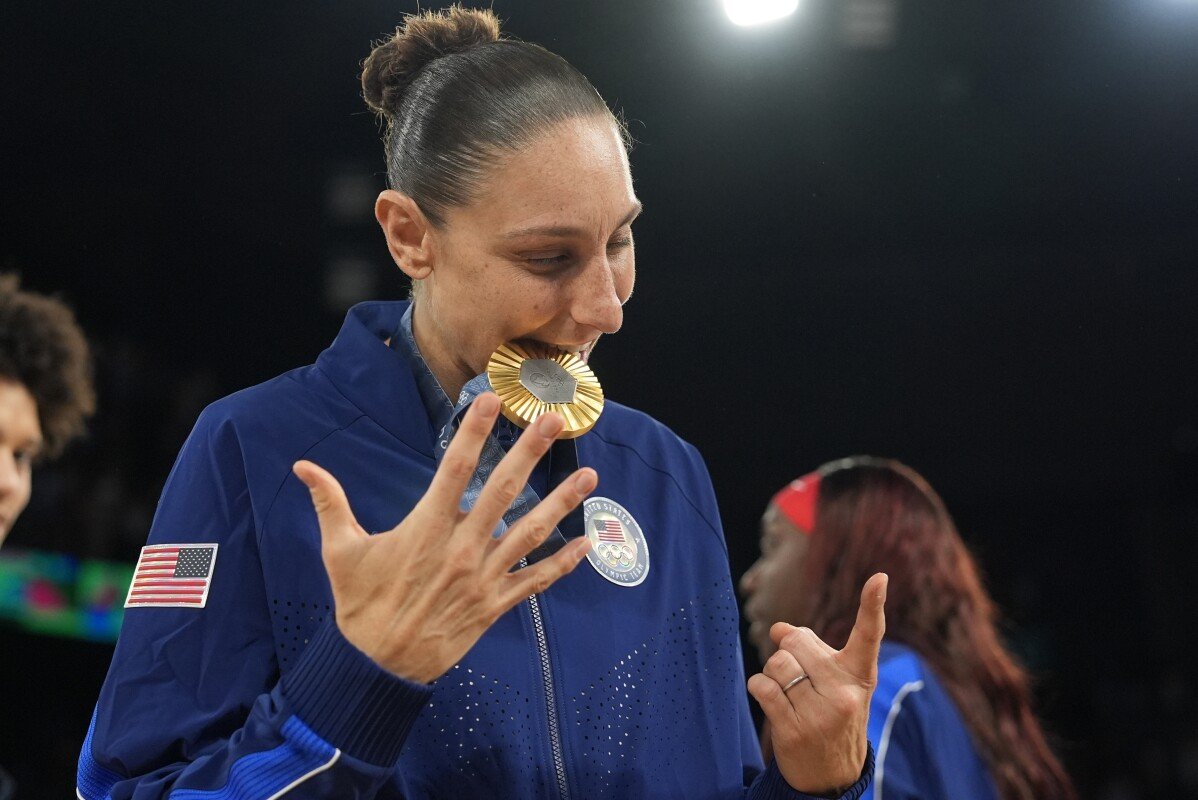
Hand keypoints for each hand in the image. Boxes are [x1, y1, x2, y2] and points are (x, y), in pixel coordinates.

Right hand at [292, 392, 594, 682]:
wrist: (377, 667)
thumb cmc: (360, 606)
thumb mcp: (340, 552)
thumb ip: (330, 504)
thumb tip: (303, 467)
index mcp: (425, 528)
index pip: (455, 469)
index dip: (474, 432)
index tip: (491, 402)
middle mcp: (461, 548)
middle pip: (503, 491)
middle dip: (529, 452)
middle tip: (552, 421)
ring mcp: (483, 578)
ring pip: (531, 533)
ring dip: (562, 503)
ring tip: (589, 476)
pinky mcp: (495, 606)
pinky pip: (535, 581)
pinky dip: (562, 563)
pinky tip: (586, 544)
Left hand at [746, 573, 887, 794]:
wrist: (831, 774)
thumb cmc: (829, 713)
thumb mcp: (832, 681)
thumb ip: (809, 648)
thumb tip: (778, 627)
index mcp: (859, 675)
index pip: (868, 635)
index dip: (872, 605)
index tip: (879, 578)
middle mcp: (845, 692)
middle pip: (796, 643)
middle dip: (787, 651)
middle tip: (797, 673)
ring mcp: (821, 713)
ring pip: (777, 665)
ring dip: (773, 673)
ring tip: (788, 692)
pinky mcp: (795, 729)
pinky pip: (762, 687)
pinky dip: (759, 687)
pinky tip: (772, 700)